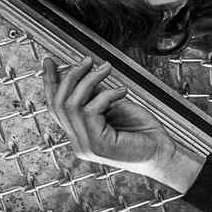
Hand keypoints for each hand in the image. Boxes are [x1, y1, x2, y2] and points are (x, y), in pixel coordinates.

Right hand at [43, 57, 168, 171]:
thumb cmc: (141, 130)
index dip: (49, 83)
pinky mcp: (98, 145)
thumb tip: (84, 72)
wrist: (161, 151)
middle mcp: (78, 142)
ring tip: (107, 68)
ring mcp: (86, 146)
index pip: (55, 107)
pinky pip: (91, 111)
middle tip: (88, 60)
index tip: (49, 61)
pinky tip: (122, 91)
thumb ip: (95, 94)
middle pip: (58, 104)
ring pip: (72, 105)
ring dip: (89, 80)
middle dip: (71, 77)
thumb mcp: (113, 106)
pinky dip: (106, 94)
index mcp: (79, 134)